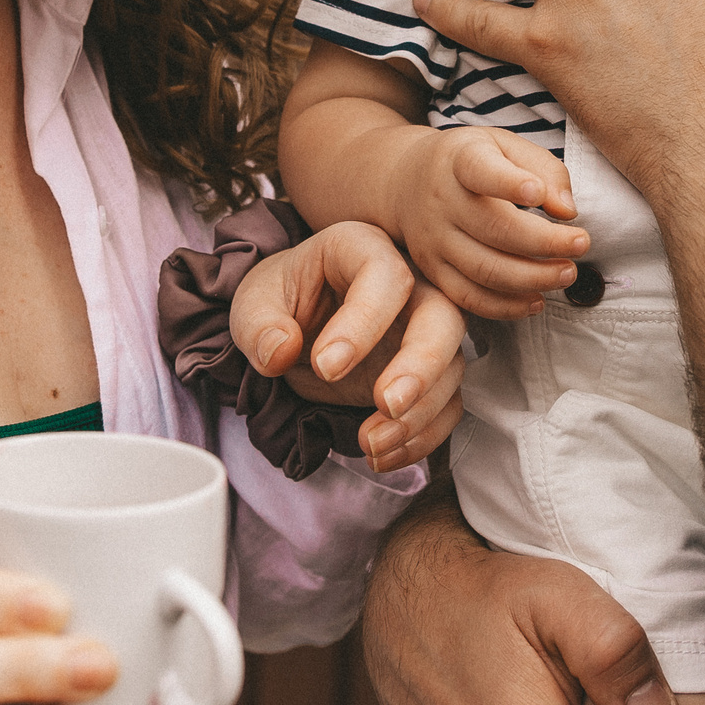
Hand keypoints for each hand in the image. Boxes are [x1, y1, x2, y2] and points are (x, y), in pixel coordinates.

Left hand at [229, 219, 467, 470]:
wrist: (294, 326)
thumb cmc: (279, 302)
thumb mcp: (252, 306)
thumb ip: (259, 326)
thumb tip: (280, 351)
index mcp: (361, 249)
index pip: (384, 274)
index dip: (363, 322)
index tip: (327, 366)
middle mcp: (408, 285)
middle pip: (444, 316)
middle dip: (421, 366)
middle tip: (386, 404)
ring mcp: (423, 331)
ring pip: (452, 366)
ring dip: (419, 413)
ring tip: (370, 444)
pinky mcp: (427, 375)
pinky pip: (447, 405)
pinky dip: (423, 437)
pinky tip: (384, 454)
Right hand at [390, 124, 586, 317]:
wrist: (405, 182)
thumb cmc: (469, 161)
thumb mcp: (504, 144)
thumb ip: (544, 168)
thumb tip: (567, 211)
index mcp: (460, 161)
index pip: (480, 170)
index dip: (509, 183)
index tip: (538, 193)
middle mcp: (441, 202)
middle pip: (494, 229)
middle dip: (544, 243)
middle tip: (581, 244)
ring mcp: (434, 241)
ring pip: (484, 270)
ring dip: (533, 278)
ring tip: (567, 273)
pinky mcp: (434, 271)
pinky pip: (470, 298)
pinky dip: (507, 307)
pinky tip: (537, 300)